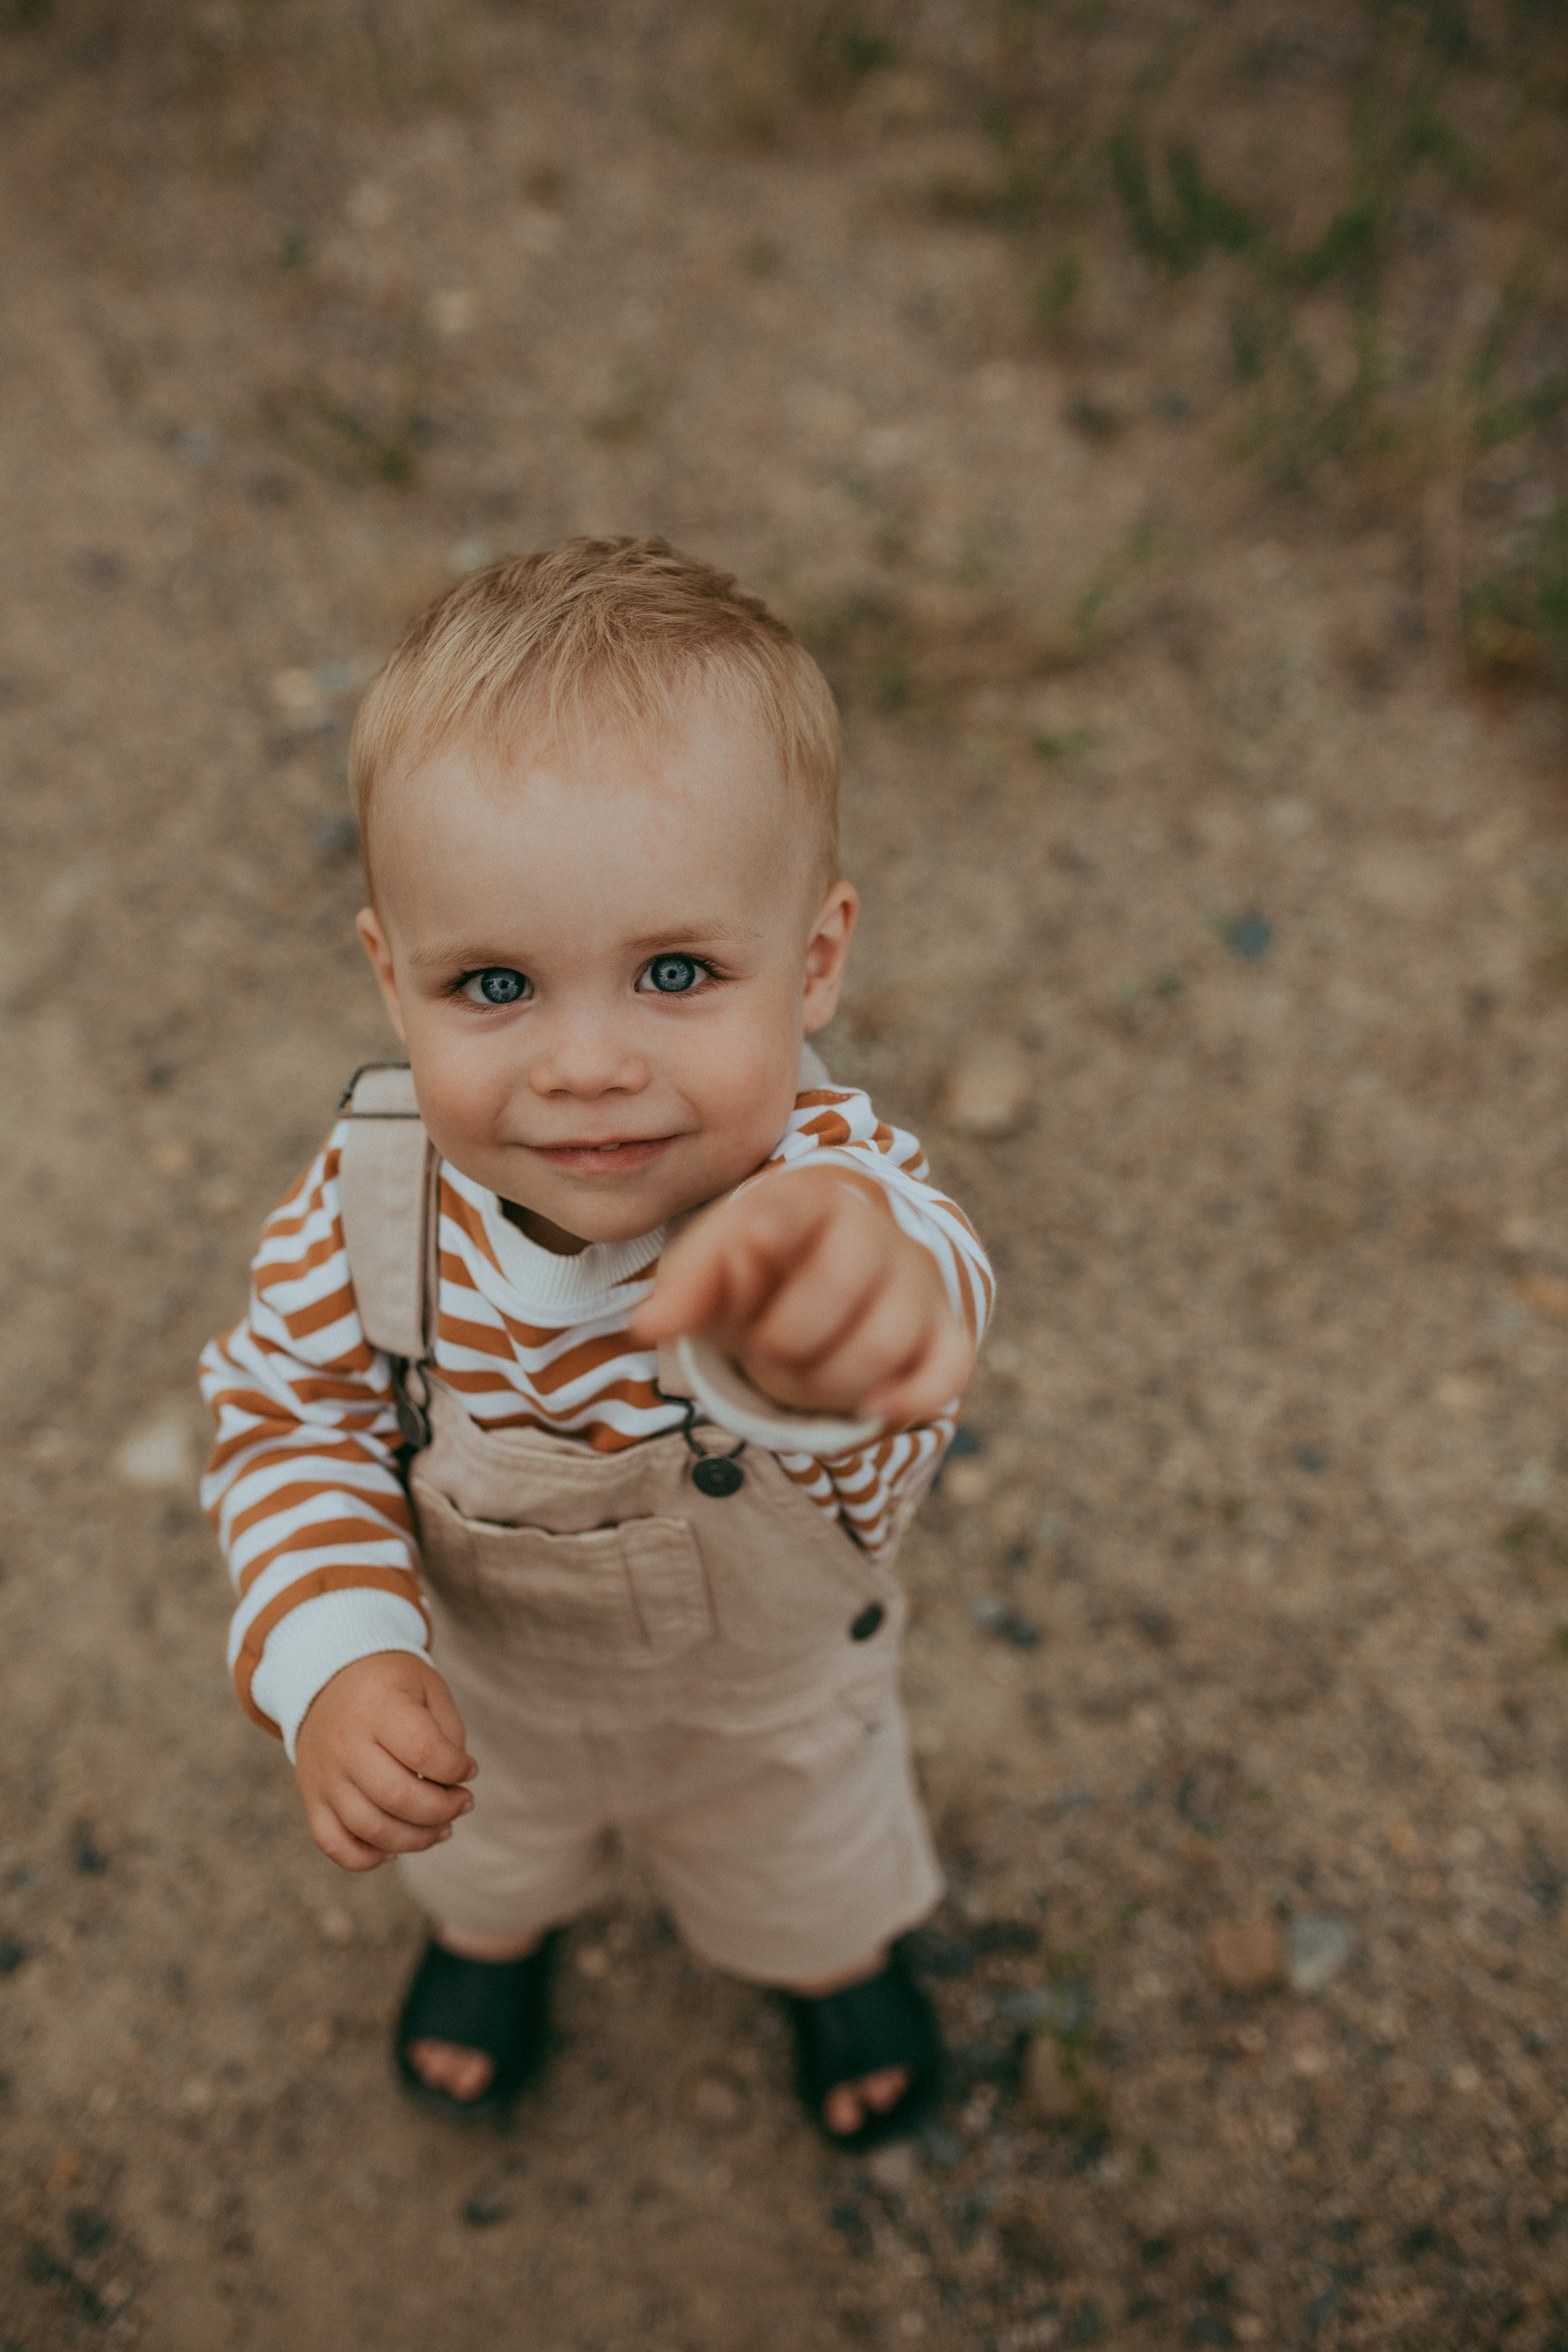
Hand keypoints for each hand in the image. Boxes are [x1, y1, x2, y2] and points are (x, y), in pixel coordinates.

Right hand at [294, 1652, 476, 1872]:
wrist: (326, 1678)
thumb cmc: (389, 1686)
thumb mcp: (427, 1687)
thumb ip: (447, 1732)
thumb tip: (456, 1782)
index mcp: (379, 1709)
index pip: (423, 1751)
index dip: (456, 1769)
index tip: (469, 1770)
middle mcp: (346, 1745)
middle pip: (396, 1797)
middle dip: (441, 1810)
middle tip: (463, 1803)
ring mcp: (325, 1776)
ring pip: (369, 1828)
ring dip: (415, 1839)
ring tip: (442, 1829)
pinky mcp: (312, 1798)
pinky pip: (333, 1844)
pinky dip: (366, 1859)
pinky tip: (394, 1850)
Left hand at [631, 1167, 973, 1428]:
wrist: (830, 1262)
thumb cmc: (761, 1266)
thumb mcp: (713, 1265)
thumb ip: (682, 1287)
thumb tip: (648, 1326)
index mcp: (807, 1199)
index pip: (788, 1210)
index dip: (762, 1237)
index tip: (752, 1241)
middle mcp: (874, 1231)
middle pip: (837, 1286)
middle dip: (784, 1340)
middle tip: (764, 1348)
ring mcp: (915, 1282)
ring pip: (885, 1340)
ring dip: (827, 1380)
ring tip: (801, 1375)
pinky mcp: (943, 1331)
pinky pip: (948, 1367)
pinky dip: (912, 1396)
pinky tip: (871, 1408)